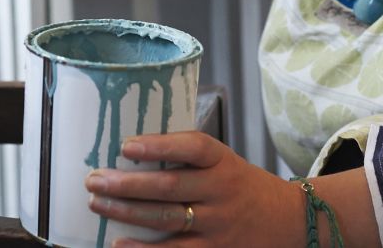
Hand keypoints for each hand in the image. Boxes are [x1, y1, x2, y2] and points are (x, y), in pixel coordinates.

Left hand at [85, 132, 301, 247]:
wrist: (288, 220)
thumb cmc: (242, 185)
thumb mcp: (224, 162)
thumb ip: (188, 158)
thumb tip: (132, 149)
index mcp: (222, 161)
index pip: (192, 147)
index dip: (159, 146)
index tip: (126, 144)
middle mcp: (221, 191)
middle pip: (169, 186)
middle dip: (126, 183)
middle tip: (94, 179)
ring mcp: (217, 225)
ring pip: (167, 219)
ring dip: (127, 212)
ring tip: (97, 203)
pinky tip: (119, 244)